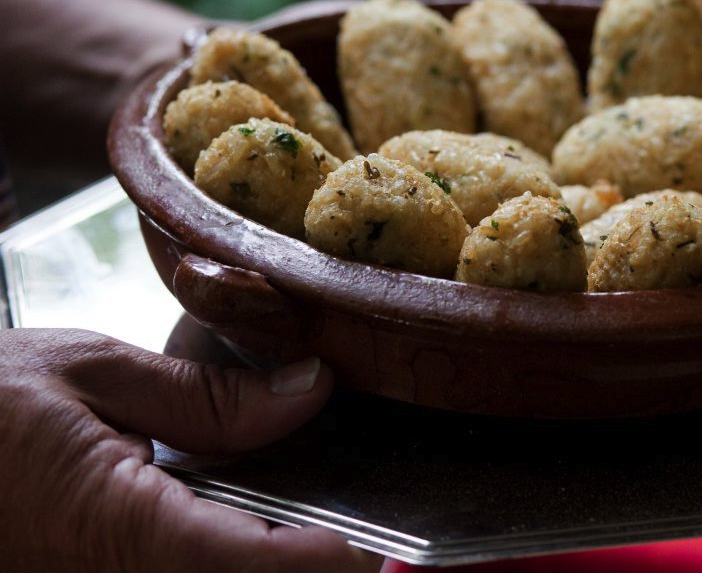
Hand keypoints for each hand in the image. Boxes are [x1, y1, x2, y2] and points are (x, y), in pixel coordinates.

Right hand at [0, 327, 381, 571]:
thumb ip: (208, 396)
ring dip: (268, 561)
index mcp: (120, 526)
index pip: (253, 563)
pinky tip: (248, 525)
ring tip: (313, 523)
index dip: (328, 562)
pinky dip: (228, 556)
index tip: (385, 550)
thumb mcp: (90, 374)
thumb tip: (311, 389)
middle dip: (308, 567)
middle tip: (362, 534)